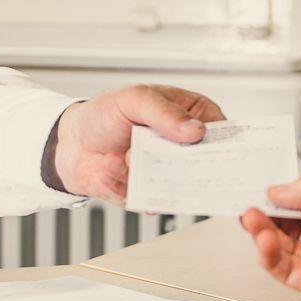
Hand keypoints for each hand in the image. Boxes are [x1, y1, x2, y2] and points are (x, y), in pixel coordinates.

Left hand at [51, 84, 224, 202]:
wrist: (71, 146)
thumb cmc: (103, 115)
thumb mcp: (134, 99)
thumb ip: (164, 113)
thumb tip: (195, 130)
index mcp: (188, 114)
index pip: (220, 129)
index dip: (229, 141)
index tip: (229, 152)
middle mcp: (183, 144)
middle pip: (210, 162)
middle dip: (207, 168)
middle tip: (198, 169)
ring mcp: (170, 170)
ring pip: (190, 185)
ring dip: (177, 184)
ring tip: (159, 174)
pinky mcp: (156, 192)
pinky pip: (165, 201)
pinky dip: (156, 200)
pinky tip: (143, 190)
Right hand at [241, 173, 300, 300]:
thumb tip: (279, 190)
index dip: (283, 197)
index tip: (263, 190)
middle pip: (290, 225)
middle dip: (268, 214)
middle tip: (251, 203)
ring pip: (282, 247)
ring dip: (263, 232)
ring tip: (251, 218)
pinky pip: (283, 269)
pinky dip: (268, 253)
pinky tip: (262, 238)